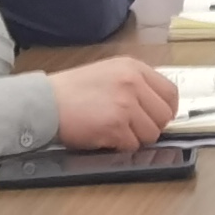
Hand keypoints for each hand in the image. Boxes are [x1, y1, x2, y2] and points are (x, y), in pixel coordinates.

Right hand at [51, 57, 179, 150]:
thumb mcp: (109, 73)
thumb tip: (156, 107)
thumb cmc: (72, 91)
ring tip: (113, 130)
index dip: (166, 110)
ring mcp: (126, 105)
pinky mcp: (116, 126)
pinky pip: (132, 146)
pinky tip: (103, 136)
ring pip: (151, 134)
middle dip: (150, 127)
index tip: (156, 117)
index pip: (170, 93)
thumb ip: (135, 84)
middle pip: (164, 116)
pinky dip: (119, 146)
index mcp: (133, 68)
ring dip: (134, 138)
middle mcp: (133, 83)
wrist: (44, 102)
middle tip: (131, 128)